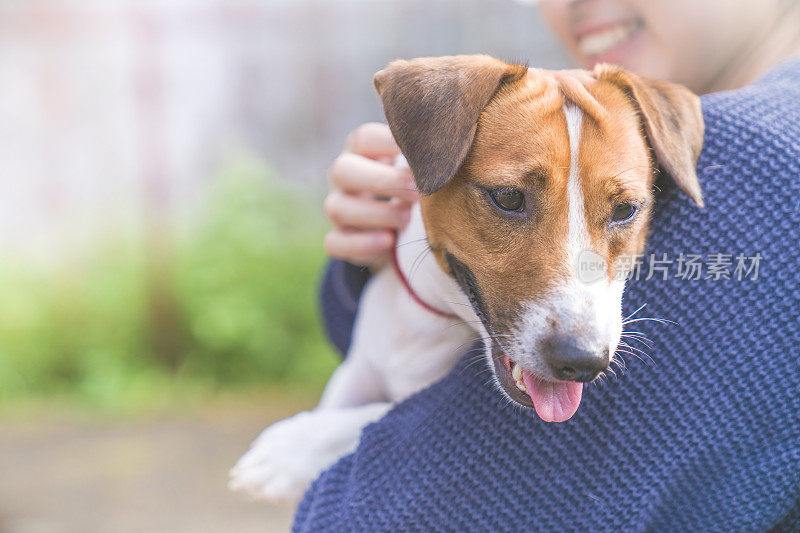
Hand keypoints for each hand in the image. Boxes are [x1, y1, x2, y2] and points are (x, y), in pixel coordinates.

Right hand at [324, 123, 418, 267]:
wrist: (397, 224)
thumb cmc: (413, 184)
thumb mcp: (416, 167)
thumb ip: (426, 157)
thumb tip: (453, 148)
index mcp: (363, 151)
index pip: (364, 138)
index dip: (389, 144)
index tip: (420, 154)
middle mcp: (344, 176)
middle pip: (343, 170)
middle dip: (383, 181)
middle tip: (418, 191)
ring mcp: (338, 207)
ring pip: (337, 208)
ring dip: (377, 214)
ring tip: (407, 220)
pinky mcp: (338, 239)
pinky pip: (336, 243)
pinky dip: (361, 244)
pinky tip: (388, 243)